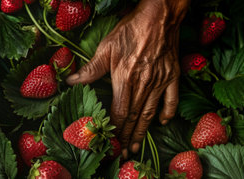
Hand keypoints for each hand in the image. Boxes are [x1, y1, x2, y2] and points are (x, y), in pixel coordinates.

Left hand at [67, 0, 189, 156]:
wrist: (160, 16)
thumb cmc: (131, 29)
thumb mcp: (106, 47)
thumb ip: (90, 69)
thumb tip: (71, 81)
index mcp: (126, 78)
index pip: (119, 112)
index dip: (115, 129)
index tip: (111, 142)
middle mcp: (144, 84)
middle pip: (134, 117)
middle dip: (127, 137)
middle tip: (123, 153)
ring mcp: (160, 81)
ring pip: (150, 113)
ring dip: (143, 131)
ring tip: (137, 146)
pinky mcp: (172, 76)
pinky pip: (171, 99)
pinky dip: (167, 112)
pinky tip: (162, 122)